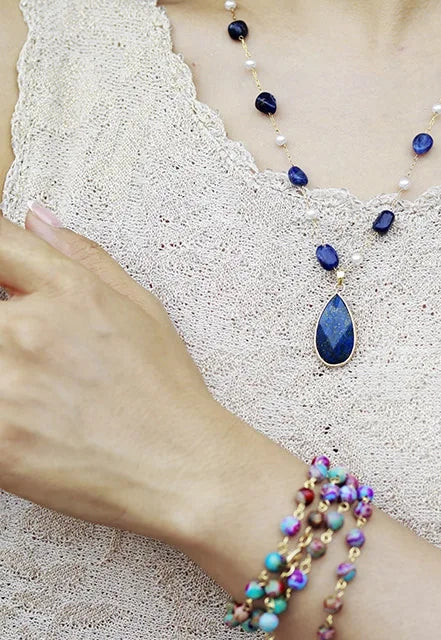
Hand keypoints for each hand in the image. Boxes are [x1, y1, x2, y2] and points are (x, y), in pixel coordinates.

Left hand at [0, 201, 224, 541]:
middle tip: (24, 341)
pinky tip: (29, 412)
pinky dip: (1, 406)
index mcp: (72, 292)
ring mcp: (7, 386)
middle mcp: (32, 330)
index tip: (2, 275)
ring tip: (33, 381)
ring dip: (2, 361)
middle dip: (3, 320)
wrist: (179, 467)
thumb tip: (37, 217)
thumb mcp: (141, 307)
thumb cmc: (165, 390)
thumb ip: (84, 256)